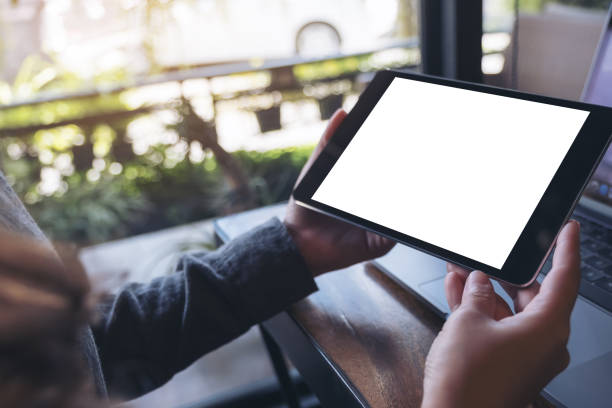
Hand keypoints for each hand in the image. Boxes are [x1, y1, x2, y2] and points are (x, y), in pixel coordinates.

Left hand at [284, 109, 394, 275]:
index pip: (386, 169)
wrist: (298, 243)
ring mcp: (381, 223)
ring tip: (405, 182)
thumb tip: (342, 114)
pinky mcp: (381, 242)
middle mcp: (376, 204)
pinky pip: (396, 232)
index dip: (399, 153)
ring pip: (403, 208)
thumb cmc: (306, 209)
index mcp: (364, 185)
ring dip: (406, 196)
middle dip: (408, 172)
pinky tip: (394, 210)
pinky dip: (399, 221)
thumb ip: (328, 143)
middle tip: (416, 154)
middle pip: (400, 185)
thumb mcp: (316, 169)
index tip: (405, 136)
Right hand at [422, 221, 580, 407]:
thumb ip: (477, 293)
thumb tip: (480, 281)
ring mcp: (526, 356)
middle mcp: (544, 343)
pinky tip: (459, 292)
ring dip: (486, 291)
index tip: (570, 230)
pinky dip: (482, 311)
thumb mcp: (467, 321)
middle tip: (488, 255)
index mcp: (548, 329)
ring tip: (461, 271)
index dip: (566, 249)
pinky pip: (500, 328)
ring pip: (510, 311)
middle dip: (505, 274)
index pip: (566, 278)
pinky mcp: (509, 364)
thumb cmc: (468, 381)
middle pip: (532, 295)